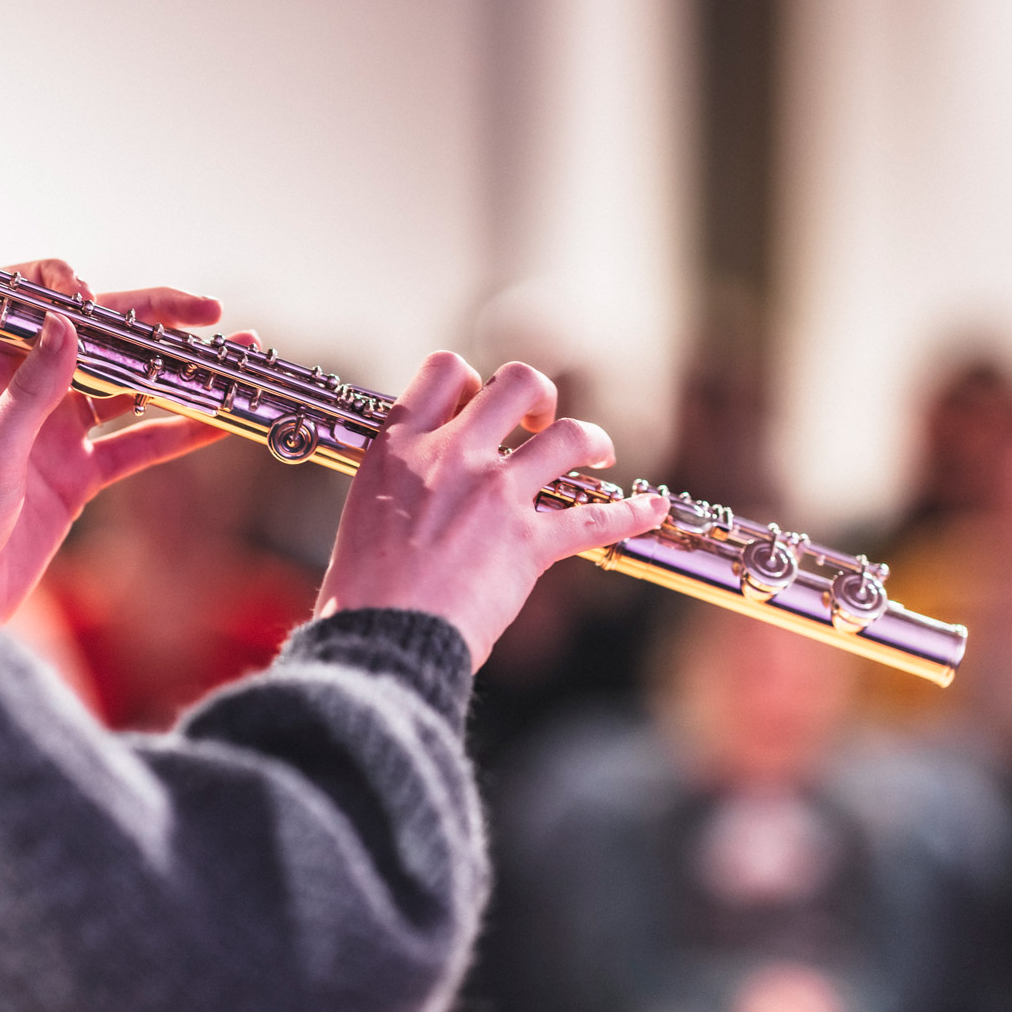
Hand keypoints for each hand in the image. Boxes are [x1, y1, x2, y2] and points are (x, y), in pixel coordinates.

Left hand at [0, 259, 251, 620]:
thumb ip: (30, 391)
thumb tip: (66, 323)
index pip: (34, 307)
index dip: (69, 288)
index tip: (99, 293)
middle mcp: (29, 395)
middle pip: (99, 343)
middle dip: (154, 325)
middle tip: (210, 312)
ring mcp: (58, 435)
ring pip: (129, 391)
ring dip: (178, 376)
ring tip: (230, 362)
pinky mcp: (79, 477)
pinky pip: (137, 447)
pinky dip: (178, 434)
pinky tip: (217, 421)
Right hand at [314, 352, 667, 665]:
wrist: (382, 639)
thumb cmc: (362, 596)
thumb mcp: (364, 516)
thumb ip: (401, 489)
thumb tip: (423, 496)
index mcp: (399, 446)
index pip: (444, 371)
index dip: (471, 381)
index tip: (478, 406)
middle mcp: (451, 456)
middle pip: (516, 383)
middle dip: (538, 396)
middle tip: (539, 422)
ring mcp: (495, 493)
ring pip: (568, 436)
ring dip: (591, 440)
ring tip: (598, 454)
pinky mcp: (529, 540)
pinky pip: (598, 518)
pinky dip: (632, 512)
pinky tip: (649, 509)